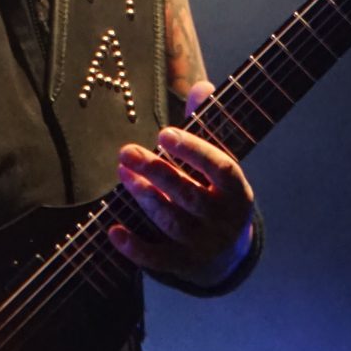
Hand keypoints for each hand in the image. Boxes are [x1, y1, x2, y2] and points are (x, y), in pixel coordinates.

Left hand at [107, 80, 254, 286]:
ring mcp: (204, 246)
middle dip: (156, 171)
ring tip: (123, 174)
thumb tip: (201, 85)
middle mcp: (224, 221)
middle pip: (189, 195)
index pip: (220, 168)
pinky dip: (134, 247)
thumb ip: (208, 125)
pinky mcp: (184, 265)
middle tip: (127, 151)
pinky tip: (113, 230)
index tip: (164, 133)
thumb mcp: (219, 164)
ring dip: (144, 197)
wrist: (228, 254)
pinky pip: (158, 259)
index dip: (193, 151)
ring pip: (172, 222)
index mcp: (237, 192)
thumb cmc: (217, 195)